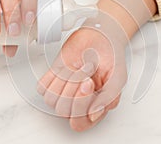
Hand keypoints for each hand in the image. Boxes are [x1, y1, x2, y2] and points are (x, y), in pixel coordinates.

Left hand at [36, 0, 156, 130]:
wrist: (100, 36)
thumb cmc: (110, 57)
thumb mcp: (118, 78)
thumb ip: (108, 98)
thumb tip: (93, 116)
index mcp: (94, 109)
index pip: (78, 123)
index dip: (80, 106)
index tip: (89, 83)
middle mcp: (77, 103)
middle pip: (63, 111)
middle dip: (74, 88)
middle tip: (86, 72)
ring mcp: (63, 92)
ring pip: (52, 100)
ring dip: (65, 80)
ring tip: (78, 67)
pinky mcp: (52, 80)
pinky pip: (42, 88)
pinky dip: (53, 76)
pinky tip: (66, 67)